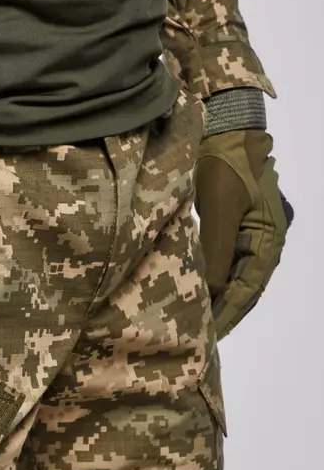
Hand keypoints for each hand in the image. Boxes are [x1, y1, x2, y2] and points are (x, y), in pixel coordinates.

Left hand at [195, 127, 293, 339]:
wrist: (223, 130)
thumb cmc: (222, 166)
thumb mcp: (218, 209)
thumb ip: (217, 251)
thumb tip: (212, 291)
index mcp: (268, 235)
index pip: (249, 286)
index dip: (229, 312)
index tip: (209, 334)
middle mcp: (266, 239)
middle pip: (247, 287)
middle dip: (226, 313)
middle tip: (202, 339)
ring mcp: (252, 234)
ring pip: (239, 278)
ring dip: (221, 301)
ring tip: (200, 325)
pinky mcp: (236, 229)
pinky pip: (229, 264)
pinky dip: (217, 283)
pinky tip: (202, 298)